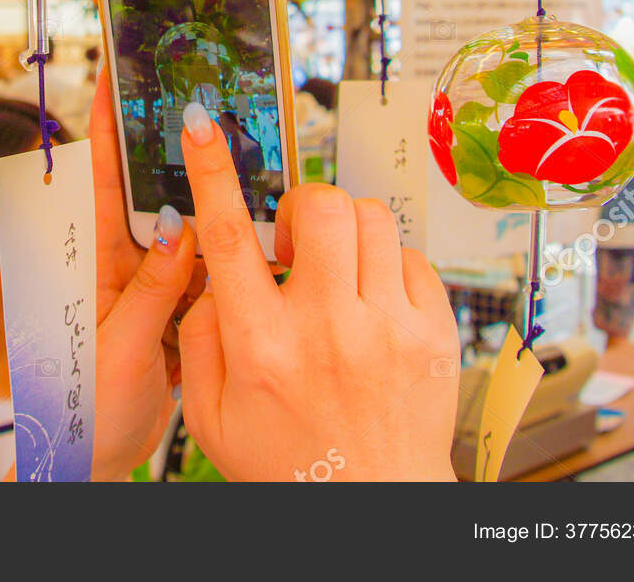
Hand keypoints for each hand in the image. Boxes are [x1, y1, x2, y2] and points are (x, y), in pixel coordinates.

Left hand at [89, 67, 202, 480]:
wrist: (94, 460)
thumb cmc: (85, 410)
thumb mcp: (117, 350)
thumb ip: (150, 294)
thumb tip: (180, 235)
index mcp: (94, 267)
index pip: (99, 180)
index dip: (106, 125)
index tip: (117, 74)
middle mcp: (124, 267)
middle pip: (153, 194)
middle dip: (176, 152)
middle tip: (201, 104)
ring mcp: (154, 288)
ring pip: (193, 233)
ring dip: (213, 212)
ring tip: (239, 170)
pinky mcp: (180, 314)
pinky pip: (211, 276)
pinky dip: (231, 262)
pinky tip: (255, 242)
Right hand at [176, 104, 459, 480]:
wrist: (375, 507)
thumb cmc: (292, 466)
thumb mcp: (212, 415)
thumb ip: (200, 338)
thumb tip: (210, 273)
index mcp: (263, 346)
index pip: (229, 236)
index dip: (210, 170)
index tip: (202, 126)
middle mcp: (327, 329)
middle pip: (321, 205)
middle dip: (303, 203)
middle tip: (297, 240)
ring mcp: (388, 327)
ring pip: (373, 219)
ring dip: (347, 231)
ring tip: (337, 271)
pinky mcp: (433, 332)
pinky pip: (412, 256)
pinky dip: (387, 265)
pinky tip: (373, 300)